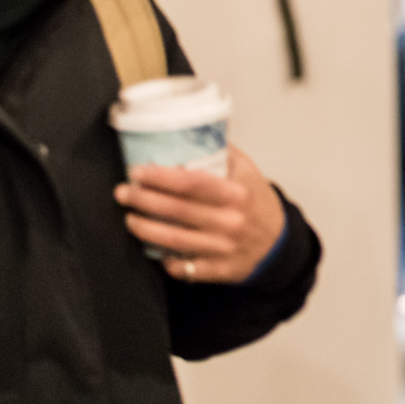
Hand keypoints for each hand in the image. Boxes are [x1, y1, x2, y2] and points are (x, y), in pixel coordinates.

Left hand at [114, 145, 285, 283]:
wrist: (279, 242)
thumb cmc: (258, 202)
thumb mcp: (249, 172)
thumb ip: (223, 154)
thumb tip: (192, 134)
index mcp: (237, 193)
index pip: (193, 183)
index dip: (161, 177)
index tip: (138, 172)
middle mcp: (230, 220)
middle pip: (178, 210)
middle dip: (144, 200)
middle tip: (124, 192)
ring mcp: (224, 247)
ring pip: (176, 240)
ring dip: (146, 229)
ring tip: (130, 218)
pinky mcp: (220, 269)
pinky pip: (185, 268)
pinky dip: (167, 260)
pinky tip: (154, 250)